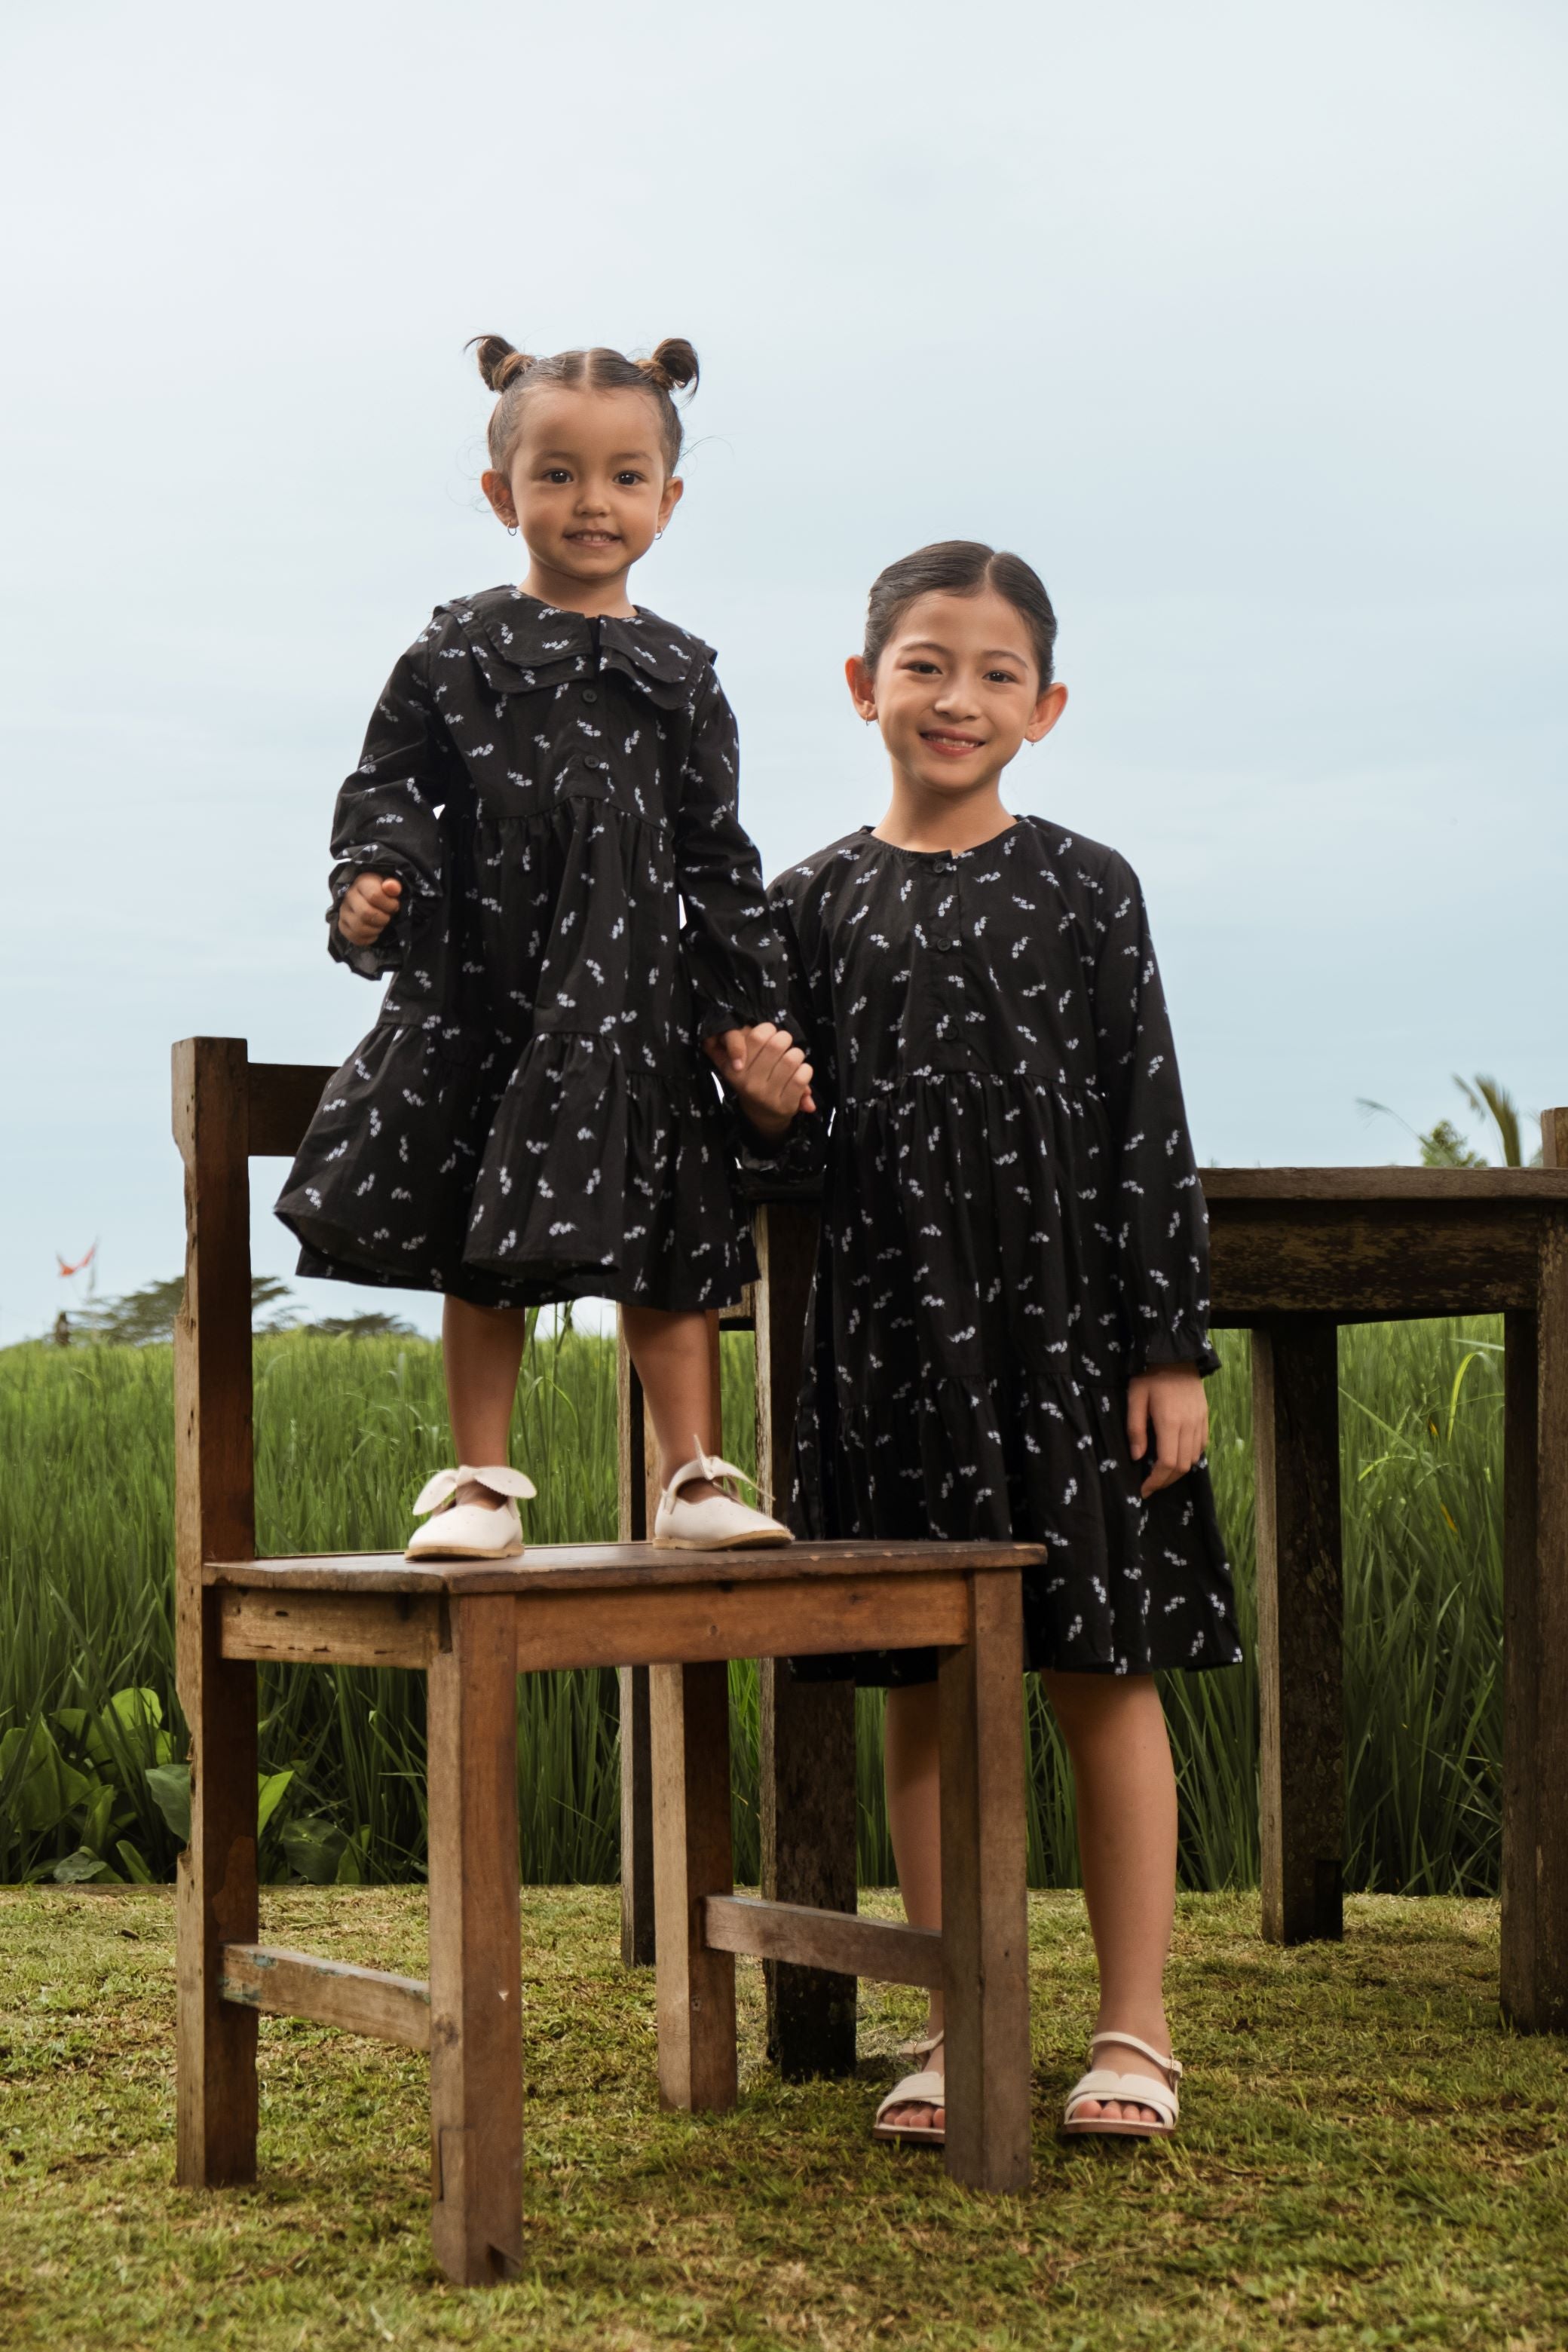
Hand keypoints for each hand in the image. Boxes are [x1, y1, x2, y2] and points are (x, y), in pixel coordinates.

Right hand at [337, 872, 401, 946]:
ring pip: (359, 928)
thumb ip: (393, 886)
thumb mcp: (390, 884)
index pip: (374, 896)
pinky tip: (374, 931)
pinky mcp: (342, 925)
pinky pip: (355, 938)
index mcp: (361, 883)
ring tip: (381, 924)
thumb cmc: (382, 891)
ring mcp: (343, 911)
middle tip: (388, 916)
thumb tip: (392, 887)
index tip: (394, 906)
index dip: (390, 905)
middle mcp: (349, 896)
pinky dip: (369, 938)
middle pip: (366, 914)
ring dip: (376, 929)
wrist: (368, 897)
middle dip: (383, 918)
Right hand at [705, 1022, 815, 1139]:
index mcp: (733, 1069)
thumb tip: (707, 1041)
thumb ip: (720, 1046)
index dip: (766, 1029)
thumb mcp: (731, 1064)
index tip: (765, 1035)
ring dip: (797, 1054)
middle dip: (784, 1038)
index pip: (756, 1036)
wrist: (761, 1116)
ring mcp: (767, 1095)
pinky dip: (806, 1070)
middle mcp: (748, 1083)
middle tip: (783, 1044)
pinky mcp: (785, 1105)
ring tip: (792, 1058)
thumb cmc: (750, 1080)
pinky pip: (802, 1076)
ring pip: (792, 1058)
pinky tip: (800, 1072)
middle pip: (777, 1043)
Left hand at [1126, 1362, 1207, 1497]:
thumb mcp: (1135, 1398)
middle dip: (1165, 1481)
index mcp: (1170, 1422)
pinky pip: (1201, 1446)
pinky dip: (1190, 1458)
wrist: (1176, 1353)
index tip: (1143, 1489)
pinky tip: (1177, 1457)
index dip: (1155, 1481)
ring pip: (1193, 1458)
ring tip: (1162, 1474)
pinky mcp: (1205, 1417)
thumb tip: (1137, 1457)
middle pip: (1182, 1466)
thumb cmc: (1150, 1374)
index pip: (1166, 1463)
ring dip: (1178, 1472)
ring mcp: (1200, 1422)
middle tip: (1151, 1485)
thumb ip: (1135, 1428)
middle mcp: (1189, 1426)